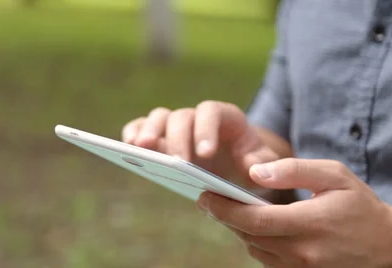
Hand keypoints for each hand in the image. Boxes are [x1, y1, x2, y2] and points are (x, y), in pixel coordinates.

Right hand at [121, 101, 279, 187]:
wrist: (236, 159)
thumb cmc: (249, 159)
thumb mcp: (261, 161)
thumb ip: (263, 163)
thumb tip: (253, 171)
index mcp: (225, 117)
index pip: (211, 112)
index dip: (206, 130)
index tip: (206, 154)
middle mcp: (198, 116)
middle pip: (182, 116)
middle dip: (178, 138)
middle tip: (176, 162)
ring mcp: (177, 124)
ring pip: (159, 117)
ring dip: (149, 131)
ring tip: (142, 149)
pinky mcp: (160, 135)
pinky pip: (142, 127)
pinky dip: (134, 133)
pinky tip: (129, 148)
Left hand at [197, 158, 391, 267]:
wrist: (387, 245)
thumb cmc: (360, 204)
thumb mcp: (333, 175)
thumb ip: (294, 170)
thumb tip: (254, 173)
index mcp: (309, 224)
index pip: (254, 220)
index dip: (223, 208)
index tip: (204, 195)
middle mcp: (301, 252)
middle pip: (247, 235)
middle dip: (223, 216)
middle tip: (206, 198)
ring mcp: (300, 267)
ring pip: (253, 247)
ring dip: (237, 228)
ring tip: (226, 207)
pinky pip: (265, 257)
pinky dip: (253, 239)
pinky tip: (252, 223)